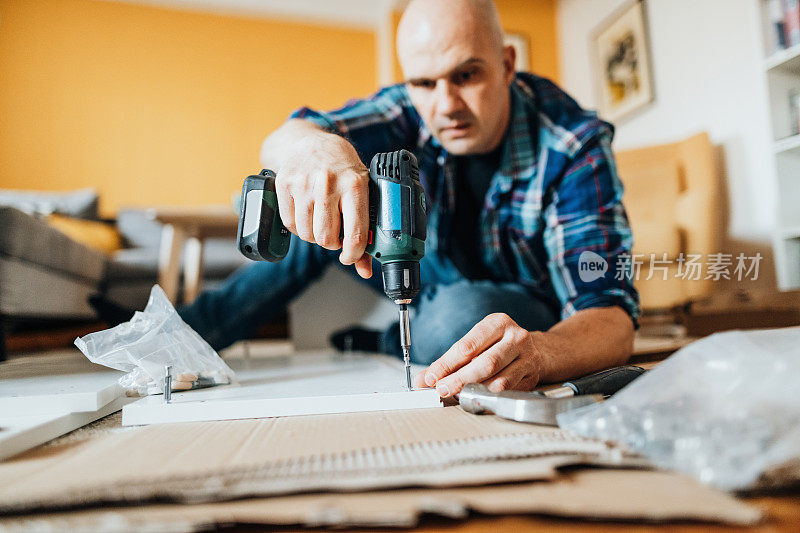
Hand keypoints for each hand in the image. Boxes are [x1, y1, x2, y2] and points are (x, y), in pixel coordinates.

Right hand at [274, 129, 372, 277]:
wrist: (311, 142)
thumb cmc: (342, 168)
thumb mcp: (361, 192)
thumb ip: (364, 231)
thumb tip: (365, 269)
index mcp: (355, 185)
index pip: (355, 234)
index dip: (353, 255)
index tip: (350, 256)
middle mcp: (329, 183)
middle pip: (326, 238)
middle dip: (332, 244)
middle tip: (335, 235)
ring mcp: (304, 183)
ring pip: (307, 234)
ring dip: (315, 236)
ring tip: (321, 222)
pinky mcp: (284, 184)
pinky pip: (290, 224)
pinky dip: (299, 227)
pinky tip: (307, 216)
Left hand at [413, 313, 546, 397]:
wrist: (535, 349)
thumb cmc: (497, 344)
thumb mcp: (475, 342)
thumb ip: (450, 360)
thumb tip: (424, 379)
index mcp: (498, 323)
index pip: (468, 346)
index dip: (447, 364)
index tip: (431, 377)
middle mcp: (516, 337)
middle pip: (485, 364)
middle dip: (459, 380)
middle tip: (441, 389)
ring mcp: (528, 358)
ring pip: (499, 381)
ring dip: (474, 391)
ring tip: (456, 395)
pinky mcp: (532, 377)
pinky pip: (507, 392)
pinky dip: (488, 397)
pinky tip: (475, 397)